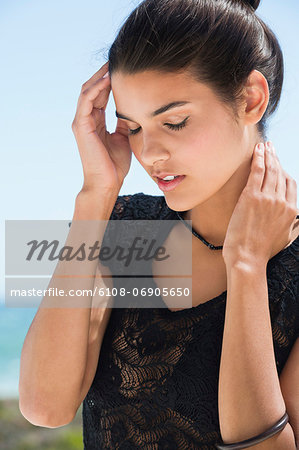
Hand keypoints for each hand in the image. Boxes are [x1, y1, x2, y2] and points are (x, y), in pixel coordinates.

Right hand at [72, 61, 131, 194]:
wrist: (107, 183)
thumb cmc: (115, 165)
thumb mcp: (123, 137)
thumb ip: (123, 122)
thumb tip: (131, 108)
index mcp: (95, 121)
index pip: (101, 94)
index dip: (111, 81)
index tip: (124, 70)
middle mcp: (86, 119)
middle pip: (93, 88)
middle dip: (105, 74)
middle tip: (118, 61)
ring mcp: (81, 121)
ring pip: (87, 90)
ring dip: (100, 76)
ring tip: (113, 64)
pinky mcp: (81, 126)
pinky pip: (86, 100)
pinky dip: (95, 88)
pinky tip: (108, 79)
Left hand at [222, 141, 297, 266]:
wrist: (247, 258)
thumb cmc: (260, 252)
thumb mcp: (283, 238)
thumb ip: (288, 224)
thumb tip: (290, 220)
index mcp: (291, 211)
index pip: (290, 184)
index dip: (284, 172)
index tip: (278, 165)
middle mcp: (282, 202)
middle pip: (281, 173)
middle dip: (276, 158)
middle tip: (272, 147)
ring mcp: (267, 198)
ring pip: (270, 170)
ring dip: (268, 154)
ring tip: (265, 145)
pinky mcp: (251, 196)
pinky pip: (257, 171)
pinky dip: (259, 158)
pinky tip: (257, 150)